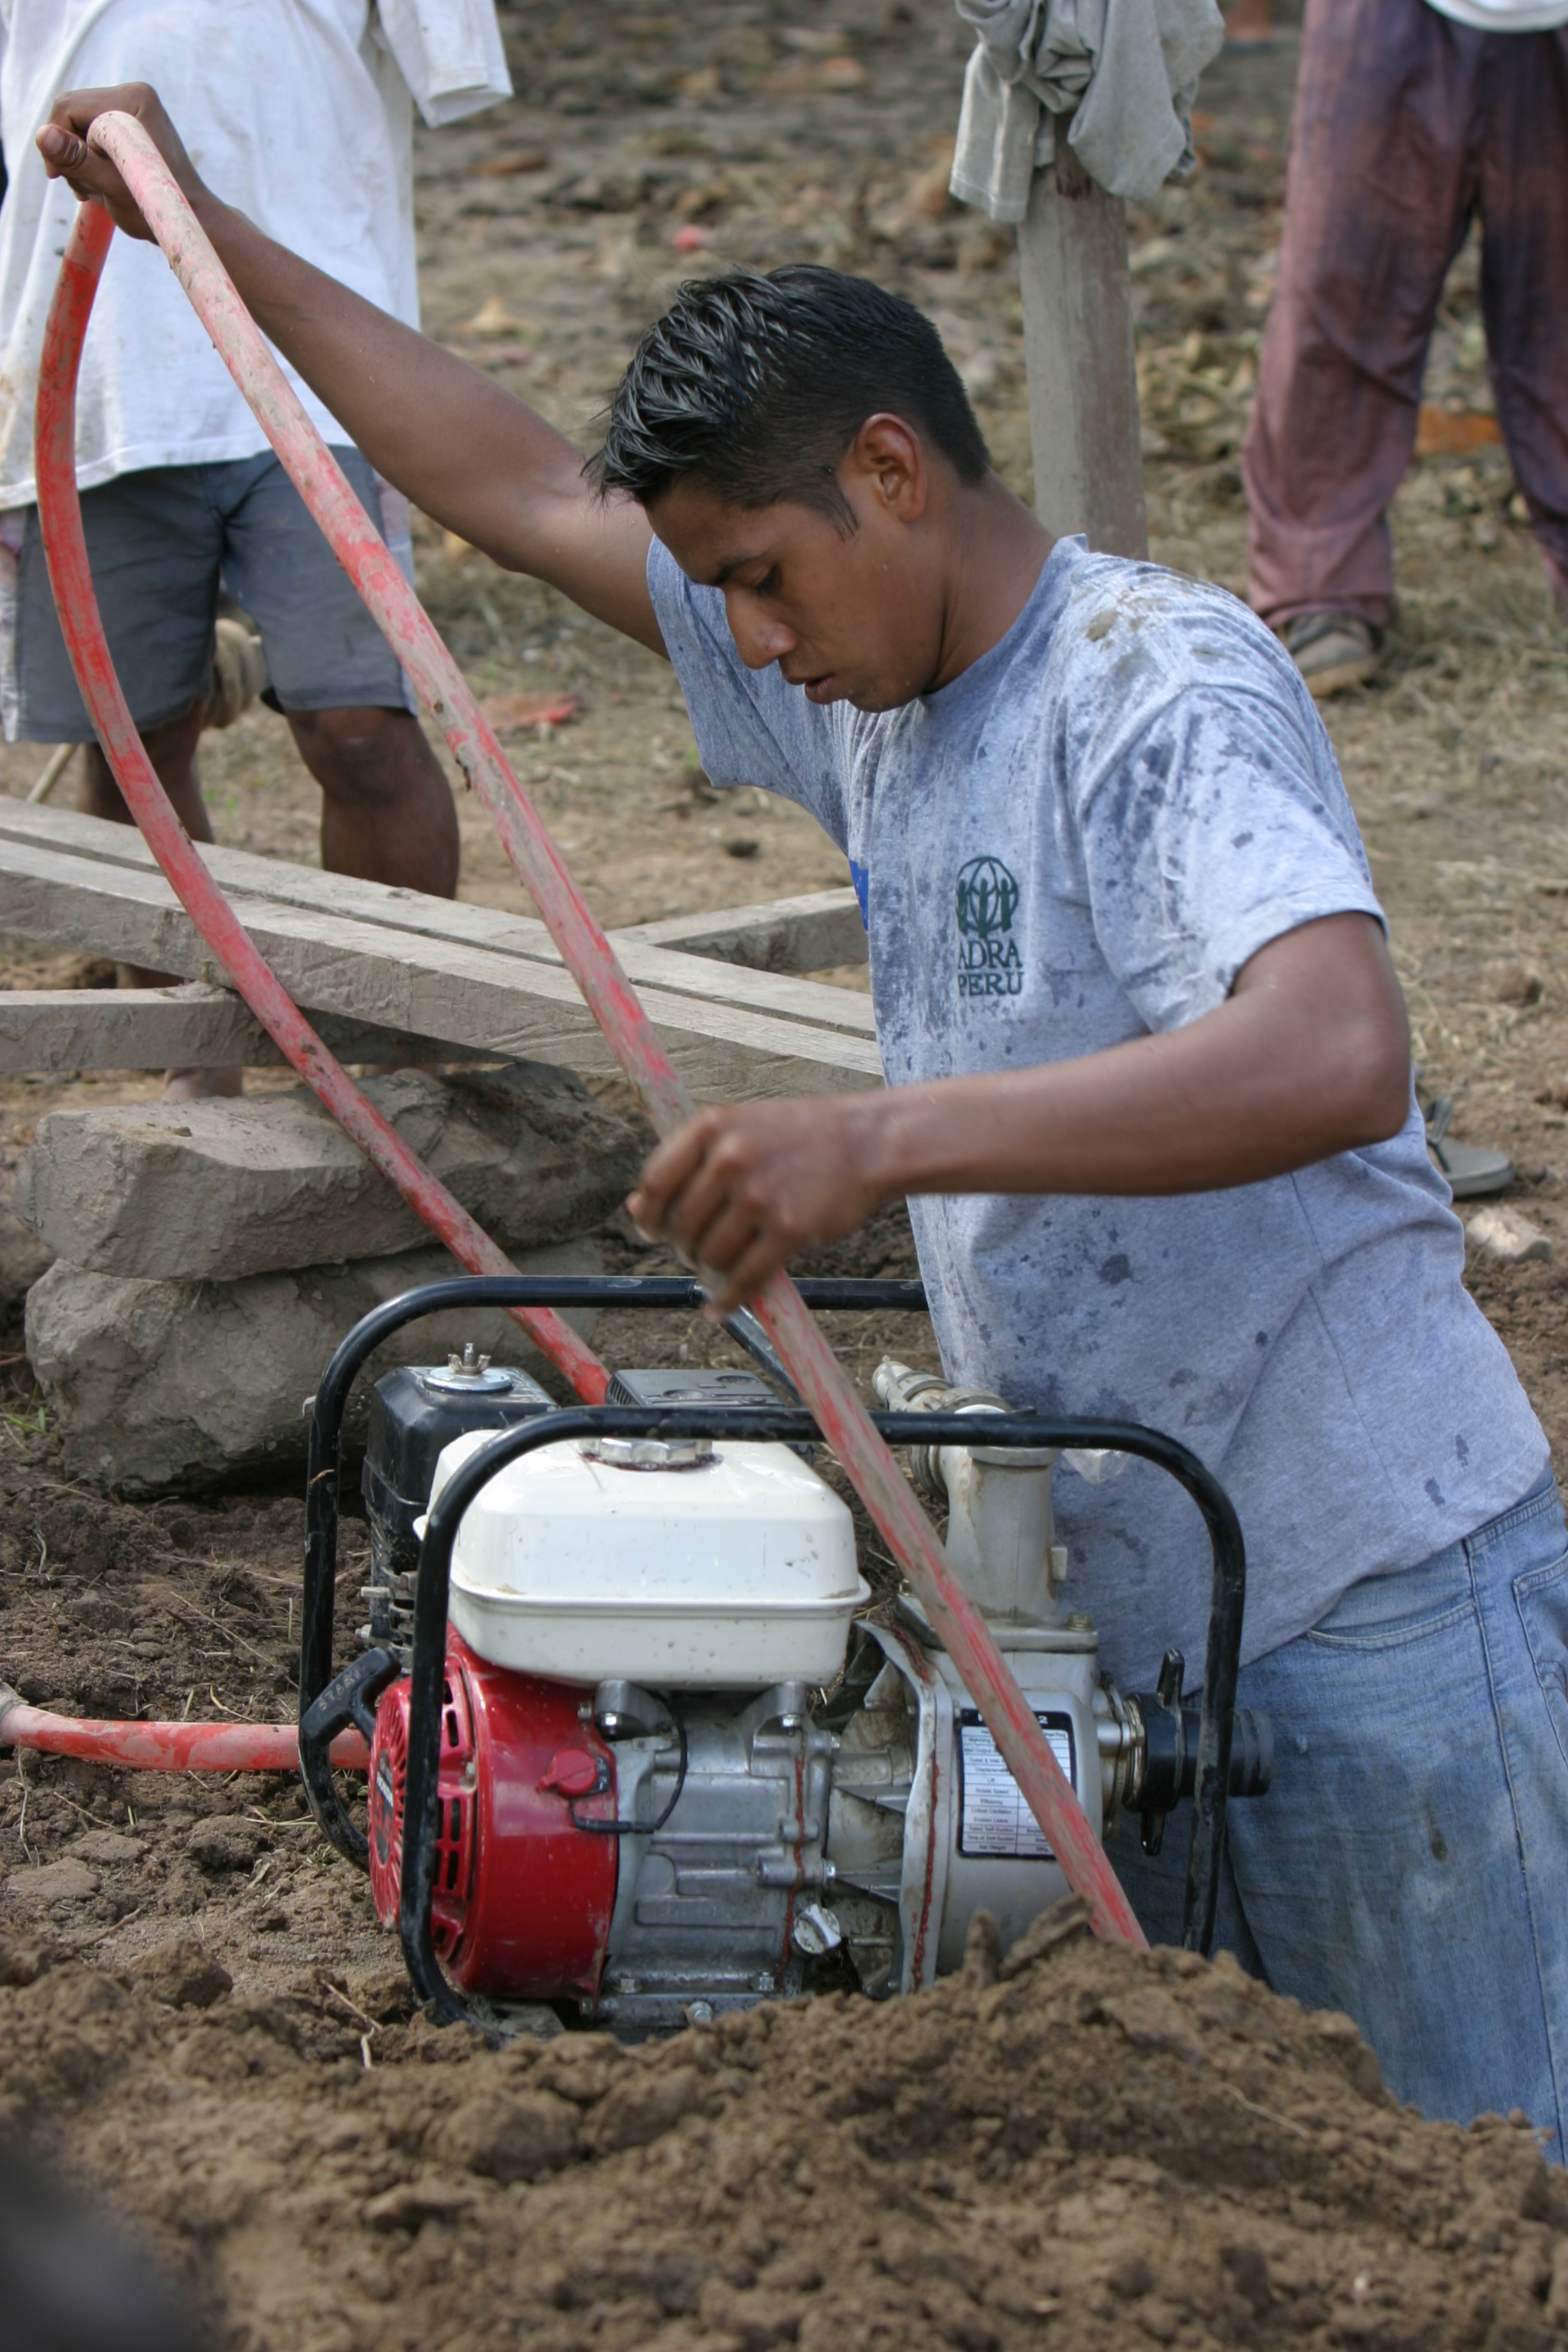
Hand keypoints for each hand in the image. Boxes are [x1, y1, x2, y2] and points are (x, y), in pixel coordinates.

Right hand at [36, 84, 207, 242]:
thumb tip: (43, 136)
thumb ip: (77, 160)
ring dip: (80, 161)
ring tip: (98, 190)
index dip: (55, 141)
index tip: (57, 176)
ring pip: (80, 126)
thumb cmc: (158, 208)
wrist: (191, 219)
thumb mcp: (111, 186)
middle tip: (85, 189)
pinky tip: (102, 183)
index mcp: (132, 100)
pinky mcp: (132, 123)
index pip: (69, 107)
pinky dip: (91, 159)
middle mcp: (134, 95)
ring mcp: (134, 108)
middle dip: (71, 152)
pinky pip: (94, 134)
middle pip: (73, 114)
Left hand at [627, 1096, 891, 1312]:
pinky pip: (744, 1277)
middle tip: (698, 1254)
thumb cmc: (802, 1137)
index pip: (655, 1183)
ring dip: (710, 1272)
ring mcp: (759, 1194)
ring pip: (709, 1255)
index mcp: (711, 1126)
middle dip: (684, 1249)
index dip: (649, 1217)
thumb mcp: (740, 1129)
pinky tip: (724, 1305)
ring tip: (721, 1268)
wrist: (869, 1142)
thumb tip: (638, 1209)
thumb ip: (690, 1164)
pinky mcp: (789, 1229)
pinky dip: (730, 1298)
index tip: (653, 1231)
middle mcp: (730, 1157)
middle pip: (680, 1225)